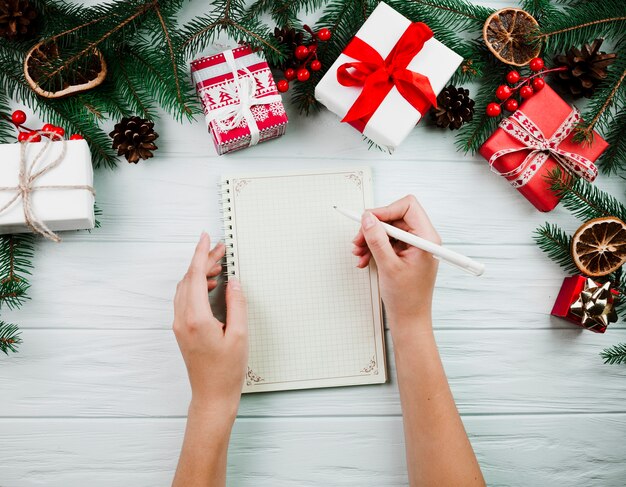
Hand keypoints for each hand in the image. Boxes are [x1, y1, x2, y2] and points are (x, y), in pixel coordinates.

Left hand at [173, 232, 247, 417]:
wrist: (211, 396)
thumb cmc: (227, 371)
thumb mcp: (240, 335)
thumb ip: (237, 305)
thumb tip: (234, 282)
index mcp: (196, 318)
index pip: (195, 276)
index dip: (200, 253)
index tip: (206, 238)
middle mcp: (182, 319)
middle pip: (189, 279)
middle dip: (203, 260)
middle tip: (220, 249)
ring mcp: (179, 325)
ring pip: (185, 288)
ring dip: (199, 273)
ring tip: (219, 265)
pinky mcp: (181, 330)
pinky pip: (185, 299)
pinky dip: (197, 286)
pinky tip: (213, 285)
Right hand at [352, 195, 439, 329]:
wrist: (409, 319)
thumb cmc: (407, 298)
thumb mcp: (388, 265)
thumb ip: (377, 239)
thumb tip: (368, 219)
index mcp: (426, 238)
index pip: (407, 206)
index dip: (385, 210)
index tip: (368, 220)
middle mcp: (423, 238)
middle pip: (395, 217)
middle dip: (374, 227)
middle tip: (358, 240)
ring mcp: (414, 246)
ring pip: (388, 229)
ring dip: (371, 238)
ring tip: (359, 253)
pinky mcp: (406, 253)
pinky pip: (387, 241)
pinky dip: (374, 247)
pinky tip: (364, 259)